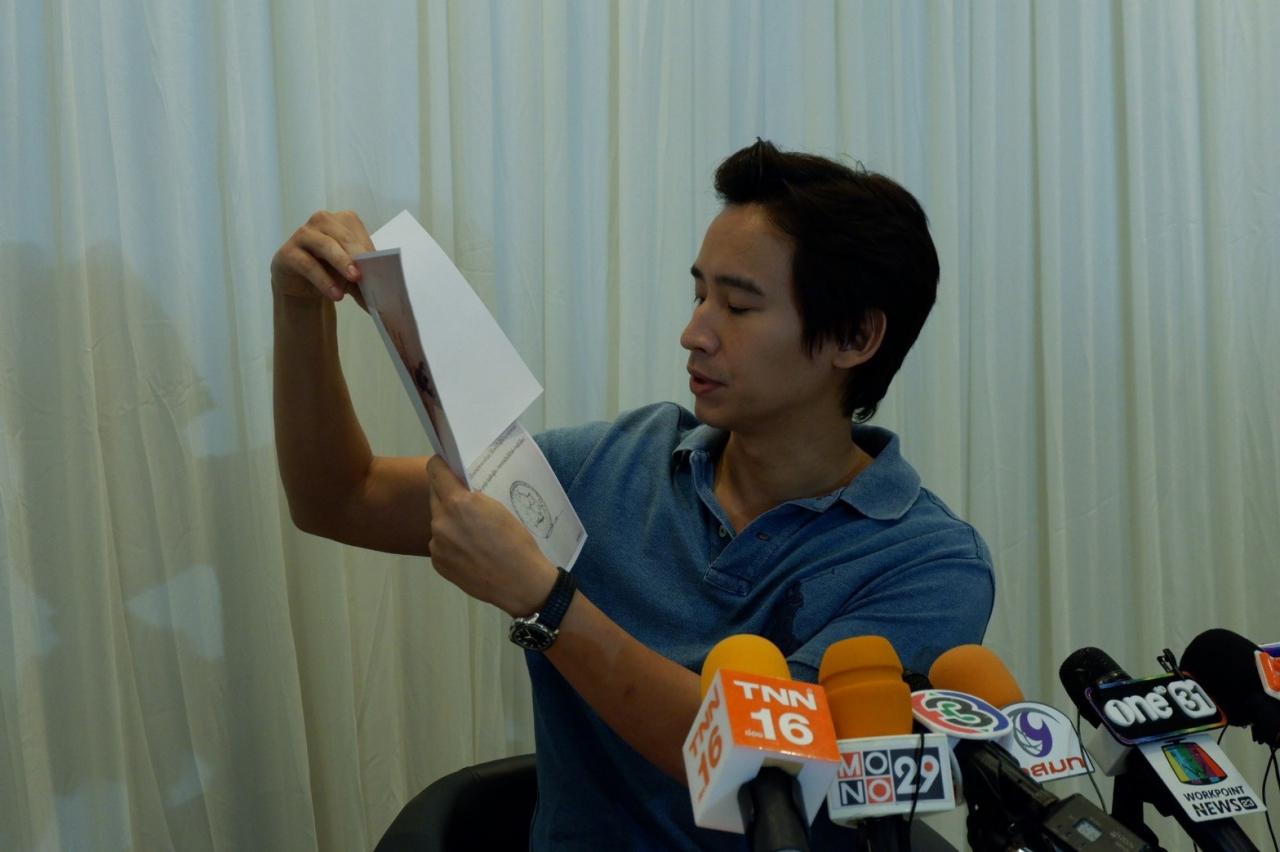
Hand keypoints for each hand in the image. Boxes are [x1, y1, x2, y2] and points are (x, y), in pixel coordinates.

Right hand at [270, 209, 373, 308]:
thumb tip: (386, 292)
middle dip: (356, 255)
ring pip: (325, 245)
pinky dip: (323, 280)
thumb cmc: (331, 272)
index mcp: (342, 220)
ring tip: (354, 280)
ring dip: (341, 263)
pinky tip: (335, 294)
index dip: (369, 249)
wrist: (301, 283)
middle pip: (342, 236)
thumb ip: (366, 276)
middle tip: (365, 272)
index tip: (382, 265)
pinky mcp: (288, 252)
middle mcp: (322, 221)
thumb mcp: (351, 274)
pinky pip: (307, 264)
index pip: (357, 231)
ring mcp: (303, 234)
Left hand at [425, 456, 558, 616]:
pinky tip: (471, 553)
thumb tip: (460, 490)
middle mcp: (441, 522)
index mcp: (459, 503)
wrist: (521, 583)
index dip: (440, 465)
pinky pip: (440, 543)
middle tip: (467, 504)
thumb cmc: (517, 543)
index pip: (436, 471)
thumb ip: (474, 498)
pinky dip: (451, 544)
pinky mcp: (437, 562)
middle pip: (435, 496)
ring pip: (439, 522)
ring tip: (474, 536)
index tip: (446, 465)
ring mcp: (437, 544)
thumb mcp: (499, 509)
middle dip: (448, 496)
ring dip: (450, 522)